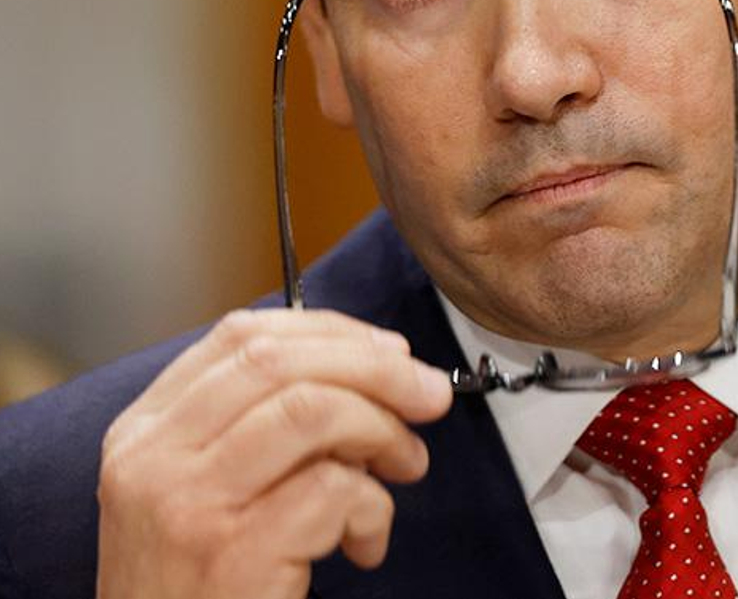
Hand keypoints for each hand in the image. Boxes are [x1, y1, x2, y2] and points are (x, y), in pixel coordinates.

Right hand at [94, 308, 453, 597]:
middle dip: (376, 368)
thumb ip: (260, 424)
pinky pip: (335, 490)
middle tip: (428, 395)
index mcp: (143, 431)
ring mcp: (189, 505)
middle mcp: (153, 459)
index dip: (330, 331)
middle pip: (281, 362)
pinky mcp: (234, 553)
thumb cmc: (200, 582)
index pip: (240, 336)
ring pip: (313, 411)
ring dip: (383, 430)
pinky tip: (365, 543)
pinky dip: (374, 508)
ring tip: (404, 466)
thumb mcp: (202, 488)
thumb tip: (375, 366)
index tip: (388, 350)